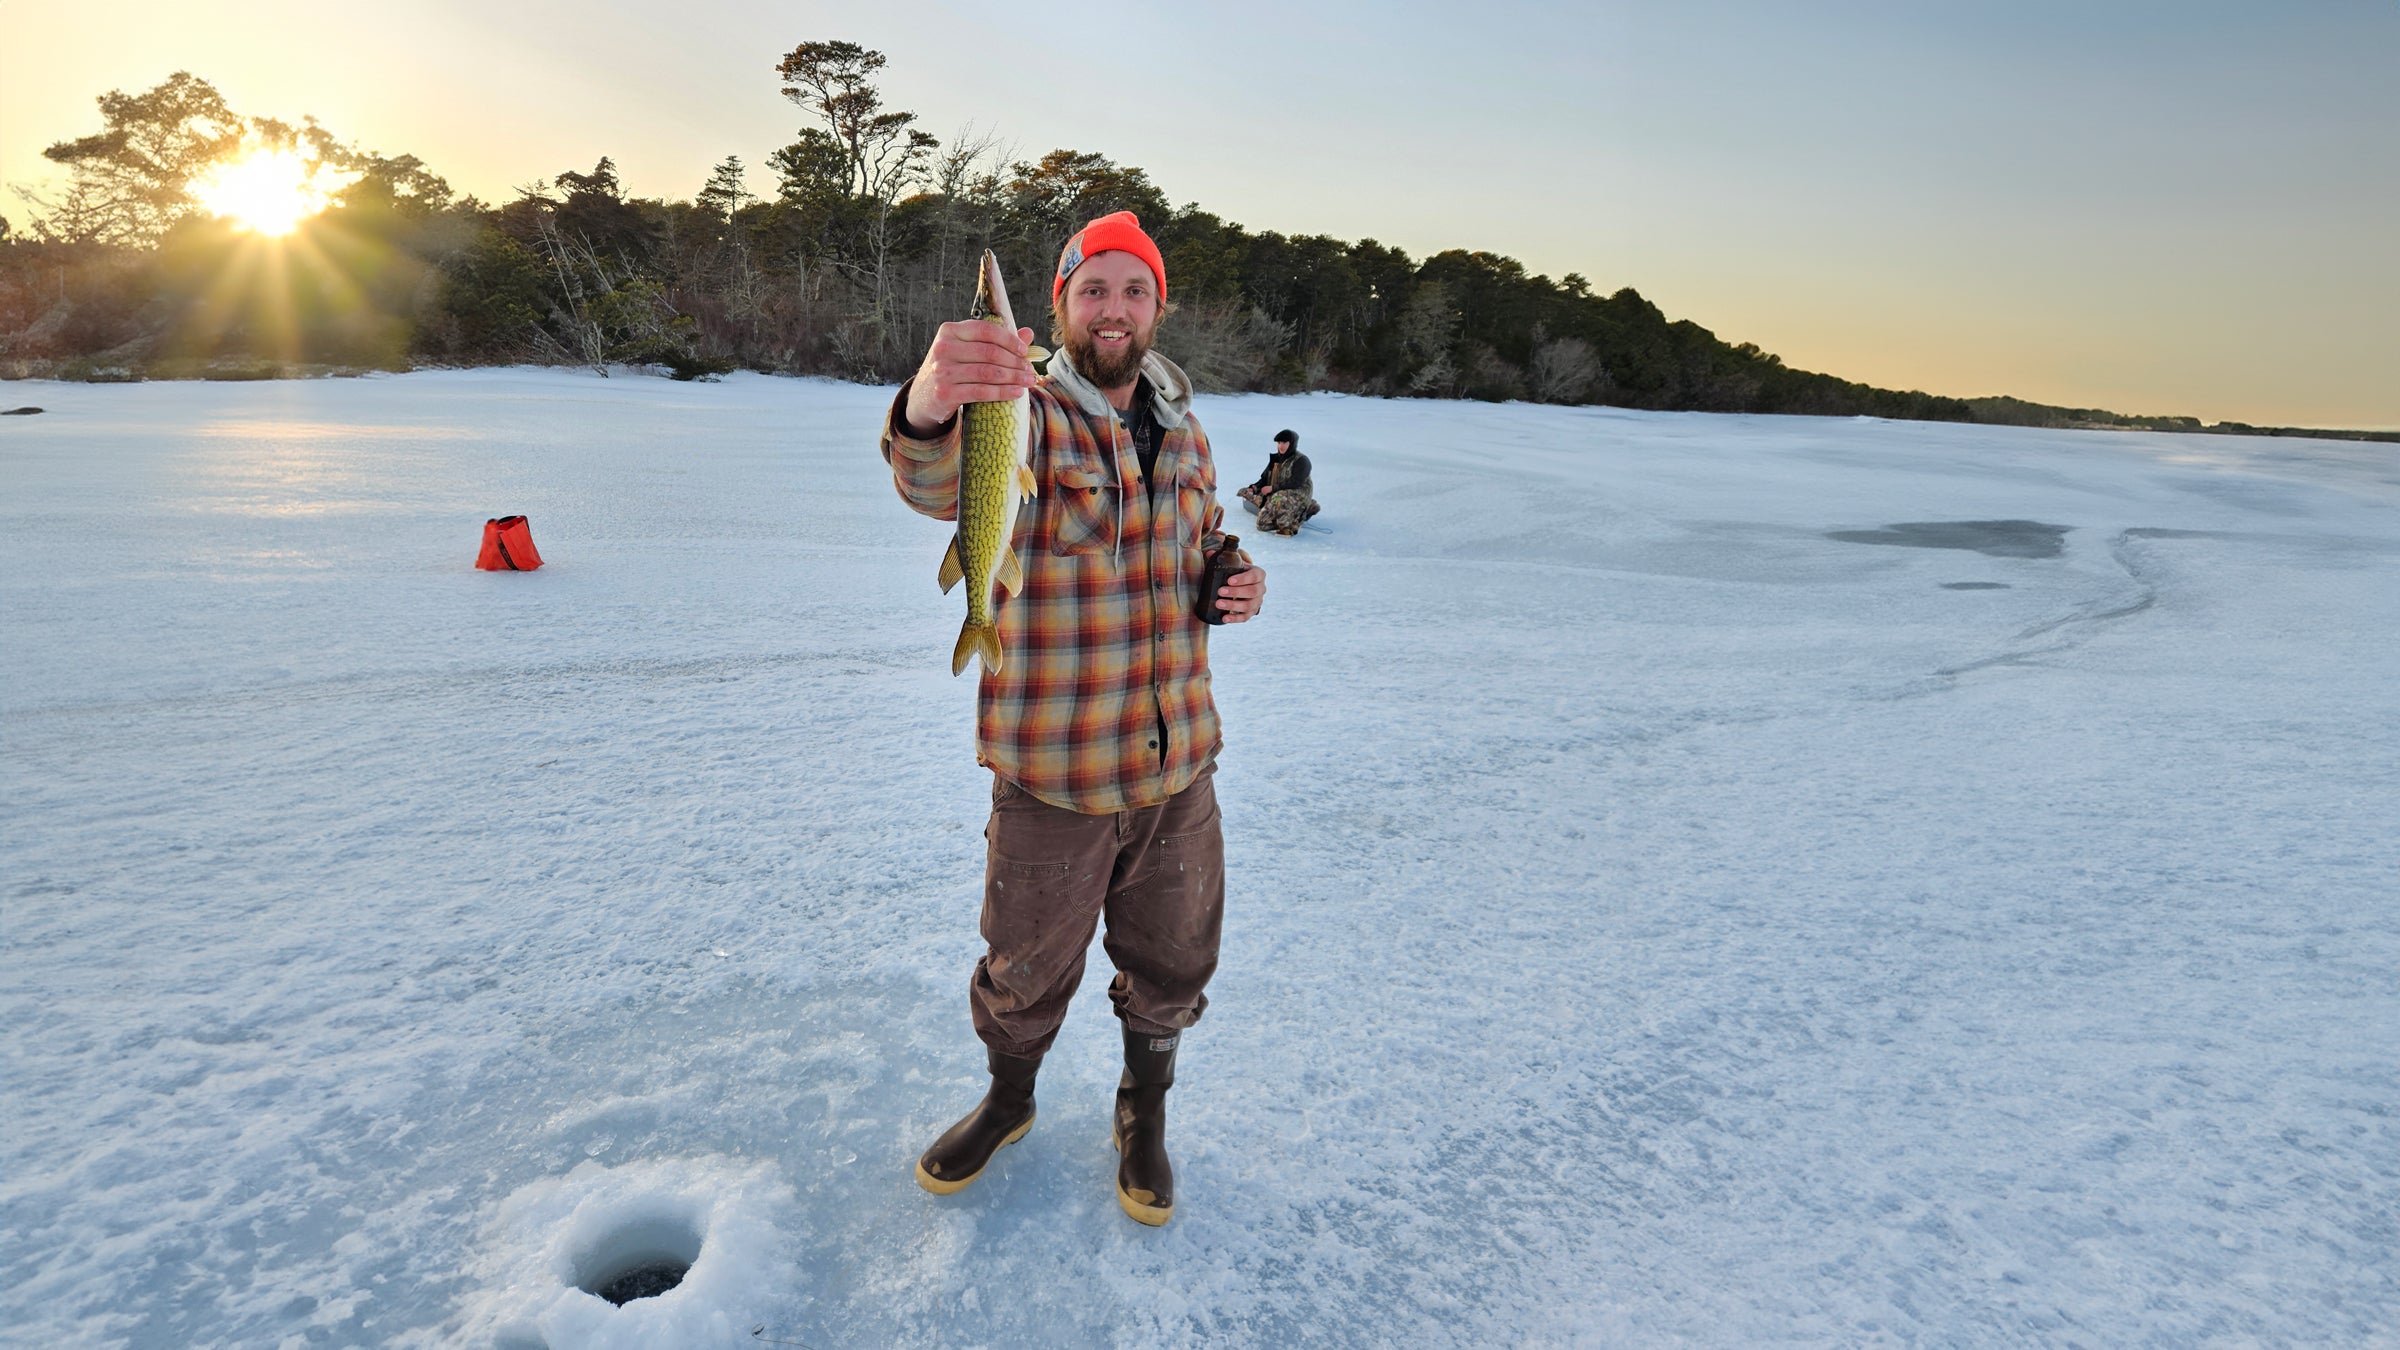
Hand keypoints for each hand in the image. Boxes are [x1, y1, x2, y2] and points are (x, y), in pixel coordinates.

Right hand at [901, 322, 1038, 434]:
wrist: (924, 396)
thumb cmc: (953, 368)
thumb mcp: (967, 349)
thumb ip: (995, 341)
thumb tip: (1028, 333)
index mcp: (950, 330)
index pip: (986, 330)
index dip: (1009, 340)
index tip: (1024, 350)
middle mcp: (943, 348)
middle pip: (989, 353)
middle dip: (1015, 362)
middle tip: (1029, 370)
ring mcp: (942, 371)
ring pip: (988, 373)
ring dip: (1013, 378)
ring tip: (1028, 381)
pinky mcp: (945, 393)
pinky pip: (981, 392)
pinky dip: (1003, 392)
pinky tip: (1017, 393)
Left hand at [1217, 562, 1265, 622]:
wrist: (1241, 583)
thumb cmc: (1236, 571)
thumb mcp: (1232, 562)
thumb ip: (1222, 556)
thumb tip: (1208, 552)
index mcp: (1259, 574)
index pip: (1254, 576)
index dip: (1243, 579)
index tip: (1229, 580)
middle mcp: (1261, 588)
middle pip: (1252, 592)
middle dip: (1236, 592)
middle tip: (1220, 591)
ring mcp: (1258, 601)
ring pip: (1249, 606)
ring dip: (1233, 606)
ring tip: (1219, 604)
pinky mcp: (1252, 612)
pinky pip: (1246, 617)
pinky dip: (1235, 619)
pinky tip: (1224, 618)